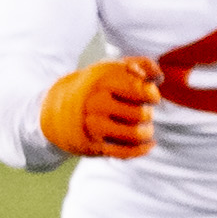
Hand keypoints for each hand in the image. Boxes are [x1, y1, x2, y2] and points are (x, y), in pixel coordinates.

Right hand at [40, 56, 159, 158]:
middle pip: (142, 114)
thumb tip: (158, 76)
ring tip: (145, 128)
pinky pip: (125, 153)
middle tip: (141, 111)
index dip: (152, 95)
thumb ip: (142, 64)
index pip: (142, 91)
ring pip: (136, 134)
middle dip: (147, 114)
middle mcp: (96, 102)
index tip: (150, 96)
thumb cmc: (97, 86)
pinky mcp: (92, 145)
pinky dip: (142, 150)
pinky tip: (149, 144)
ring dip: (146, 132)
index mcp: (103, 81)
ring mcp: (92, 125)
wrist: (58, 108)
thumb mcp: (114, 69)